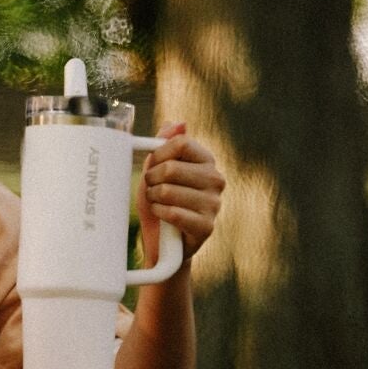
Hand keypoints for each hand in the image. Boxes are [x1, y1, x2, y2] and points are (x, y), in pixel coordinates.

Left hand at [137, 122, 222, 266]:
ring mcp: (214, 204)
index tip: (151, 166)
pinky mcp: (207, 227)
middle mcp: (216, 180)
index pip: (181, 143)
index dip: (158, 154)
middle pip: (172, 167)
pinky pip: (174, 213)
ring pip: (169, 191)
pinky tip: (162, 217)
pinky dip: (160, 214)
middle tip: (152, 190)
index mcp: (206, 162)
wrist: (162, 245)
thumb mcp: (156, 172)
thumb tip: (178, 123)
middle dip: (152, 180)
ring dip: (154, 199)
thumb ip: (164, 146)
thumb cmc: (159, 204)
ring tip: (157, 204)